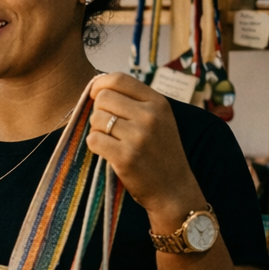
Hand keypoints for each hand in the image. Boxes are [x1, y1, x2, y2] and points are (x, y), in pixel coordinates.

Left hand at [85, 73, 205, 233]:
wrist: (174, 190)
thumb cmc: (161, 153)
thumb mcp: (159, 119)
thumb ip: (135, 102)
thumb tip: (98, 87)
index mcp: (158, 103)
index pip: (119, 79)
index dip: (101, 85)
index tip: (97, 95)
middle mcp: (150, 116)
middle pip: (103, 98)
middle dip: (99, 111)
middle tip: (109, 127)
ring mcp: (138, 137)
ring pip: (96, 119)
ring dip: (98, 130)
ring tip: (113, 141)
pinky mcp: (125, 157)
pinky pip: (94, 140)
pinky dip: (96, 146)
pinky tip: (109, 152)